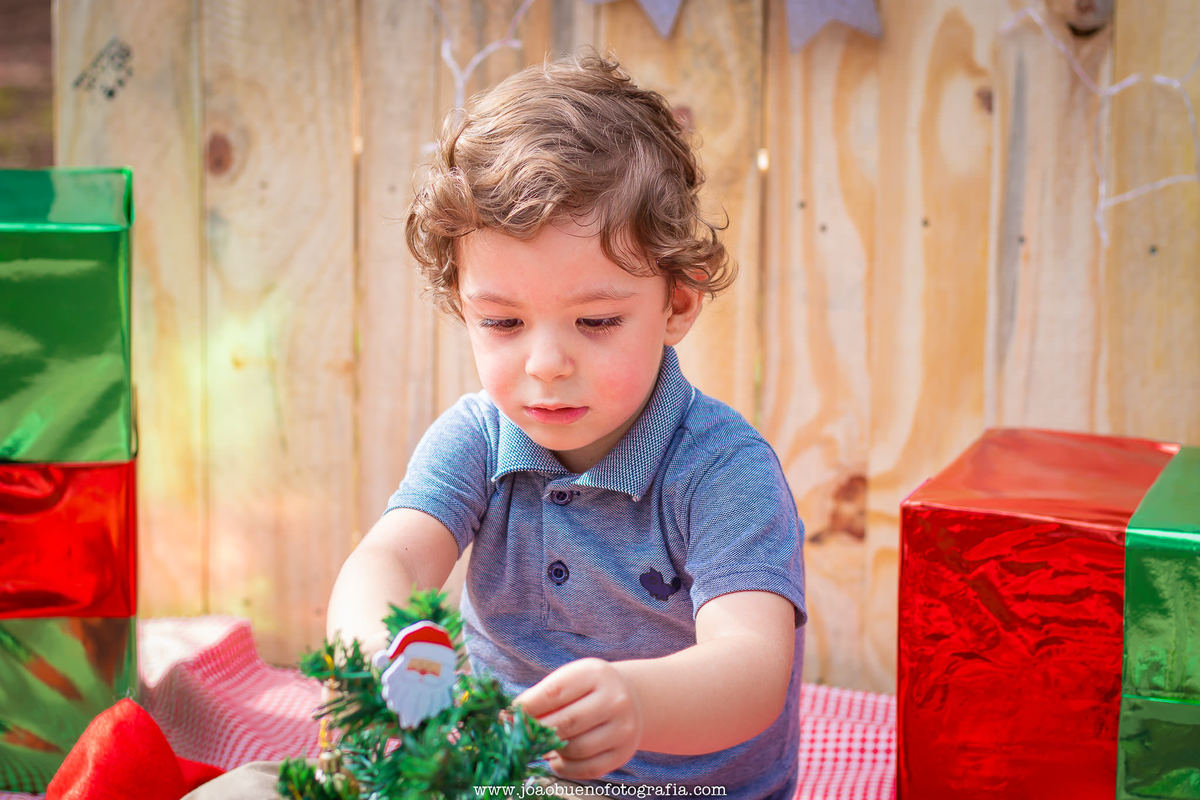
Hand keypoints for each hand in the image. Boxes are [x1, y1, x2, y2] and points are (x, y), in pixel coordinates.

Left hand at [514, 658, 643, 779]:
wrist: (632, 699)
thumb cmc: (587, 689)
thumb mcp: (568, 680)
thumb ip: (539, 697)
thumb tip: (505, 719)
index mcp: (595, 674)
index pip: (554, 693)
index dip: (527, 708)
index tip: (506, 716)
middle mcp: (614, 700)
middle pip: (564, 724)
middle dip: (536, 732)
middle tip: (519, 736)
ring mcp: (623, 728)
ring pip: (575, 749)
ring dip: (551, 751)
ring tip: (541, 745)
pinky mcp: (623, 753)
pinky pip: (587, 769)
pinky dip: (565, 768)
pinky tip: (556, 759)